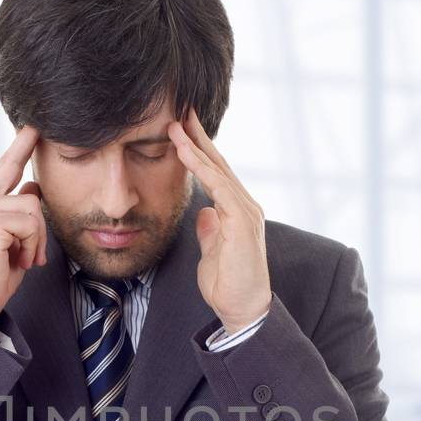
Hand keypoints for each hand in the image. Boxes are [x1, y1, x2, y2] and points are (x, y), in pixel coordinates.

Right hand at [0, 124, 47, 333]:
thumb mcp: (9, 240)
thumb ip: (18, 213)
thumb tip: (33, 186)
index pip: (4, 167)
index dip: (20, 146)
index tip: (33, 125)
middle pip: (27, 188)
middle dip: (37, 211)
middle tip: (31, 239)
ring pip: (33, 209)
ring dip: (37, 240)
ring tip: (22, 259)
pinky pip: (30, 225)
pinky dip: (32, 246)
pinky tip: (20, 262)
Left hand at [168, 110, 270, 333]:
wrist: (244, 310)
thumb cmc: (229, 286)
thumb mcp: (212, 253)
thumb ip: (210, 231)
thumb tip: (205, 214)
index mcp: (236, 211)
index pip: (216, 173)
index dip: (199, 150)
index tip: (181, 129)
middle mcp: (245, 205)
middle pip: (219, 163)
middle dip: (198, 136)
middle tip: (181, 109)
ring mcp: (246, 211)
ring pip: (217, 170)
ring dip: (195, 146)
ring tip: (175, 124)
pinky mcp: (242, 221)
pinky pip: (218, 186)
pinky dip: (201, 168)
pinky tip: (184, 152)